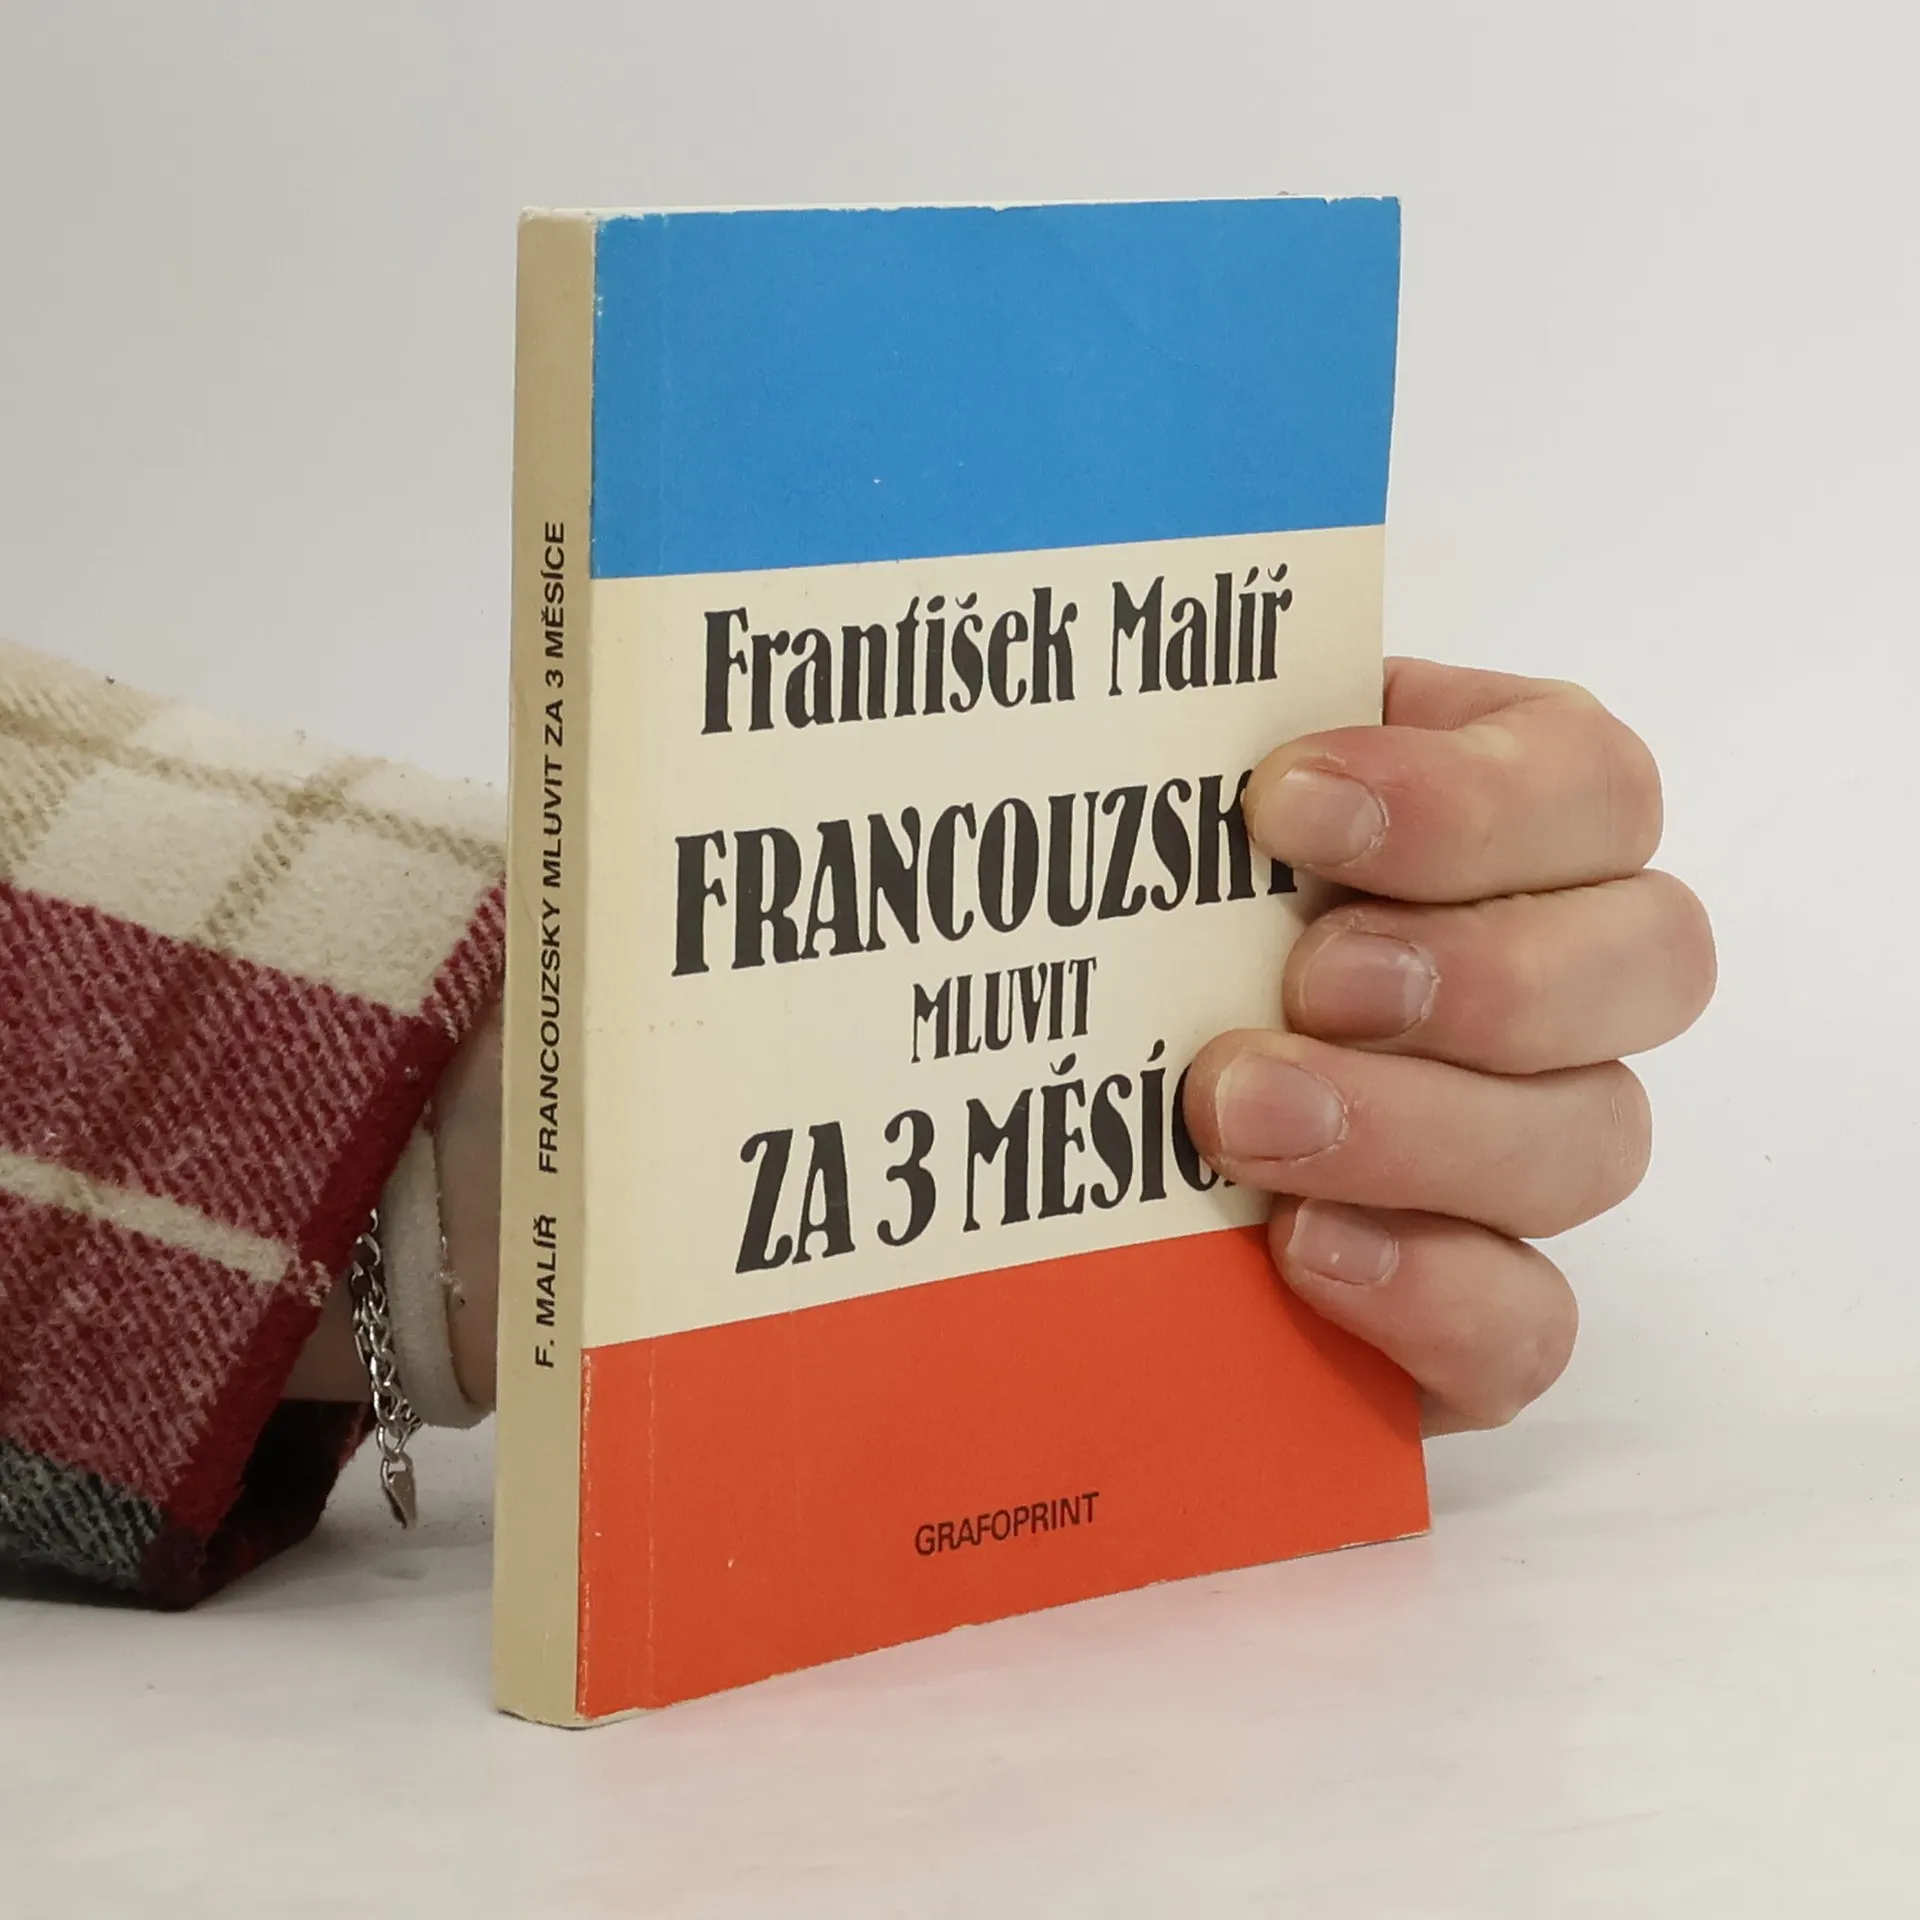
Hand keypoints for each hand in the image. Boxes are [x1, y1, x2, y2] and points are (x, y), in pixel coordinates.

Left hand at [1181, 659, 1714, 1433]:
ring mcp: (1532, 1147)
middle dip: (1482, 970)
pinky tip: (1303, 1249)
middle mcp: (1559, 980)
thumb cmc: (1154, 930)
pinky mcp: (1482, 1303)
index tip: (1283, 800)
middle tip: (1310, 980)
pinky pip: (1531, 1325)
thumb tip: (1162, 705)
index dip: (1465, 797)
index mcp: (1509, 821)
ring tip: (1242, 1115)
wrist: (1090, 1140)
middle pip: (1650, 958)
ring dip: (1423, 1126)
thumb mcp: (1175, 822)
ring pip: (1592, 1140)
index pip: (1587, 783)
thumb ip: (1205, 753)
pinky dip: (1430, 1292)